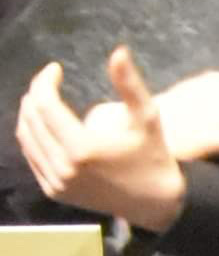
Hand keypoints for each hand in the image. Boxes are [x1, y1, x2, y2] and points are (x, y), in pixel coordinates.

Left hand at [15, 46, 185, 229]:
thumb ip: (130, 84)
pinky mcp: (54, 191)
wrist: (154, 204)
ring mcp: (56, 182)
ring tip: (44, 98)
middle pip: (32, 119)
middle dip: (36, 93)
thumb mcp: (147, 118)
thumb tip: (118, 51)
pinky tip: (45, 124)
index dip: (45, 81)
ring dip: (30, 113)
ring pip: (26, 138)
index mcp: (82, 148)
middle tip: (49, 80)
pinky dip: (32, 136)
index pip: (45, 104)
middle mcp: (63, 167)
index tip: (56, 68)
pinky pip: (32, 157)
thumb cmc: (153, 157)